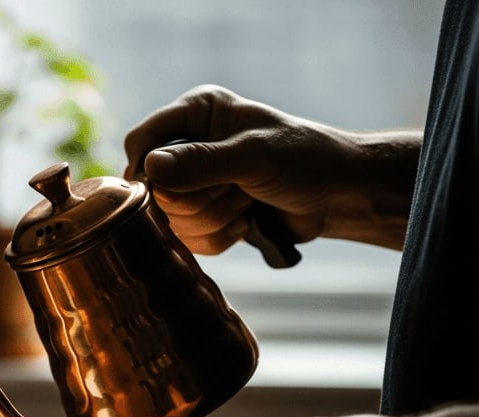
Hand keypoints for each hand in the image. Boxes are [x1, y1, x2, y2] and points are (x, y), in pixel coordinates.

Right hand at [123, 84, 416, 253]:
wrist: (337, 196)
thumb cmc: (304, 160)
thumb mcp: (254, 156)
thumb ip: (201, 163)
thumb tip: (150, 169)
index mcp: (196, 114)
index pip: (141, 141)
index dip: (148, 170)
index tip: (170, 189)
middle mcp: (188, 146)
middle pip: (154, 190)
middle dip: (198, 201)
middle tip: (237, 191)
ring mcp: (194, 184)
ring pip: (170, 220)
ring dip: (213, 220)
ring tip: (247, 204)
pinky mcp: (203, 216)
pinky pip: (186, 240)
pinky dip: (216, 239)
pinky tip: (244, 224)